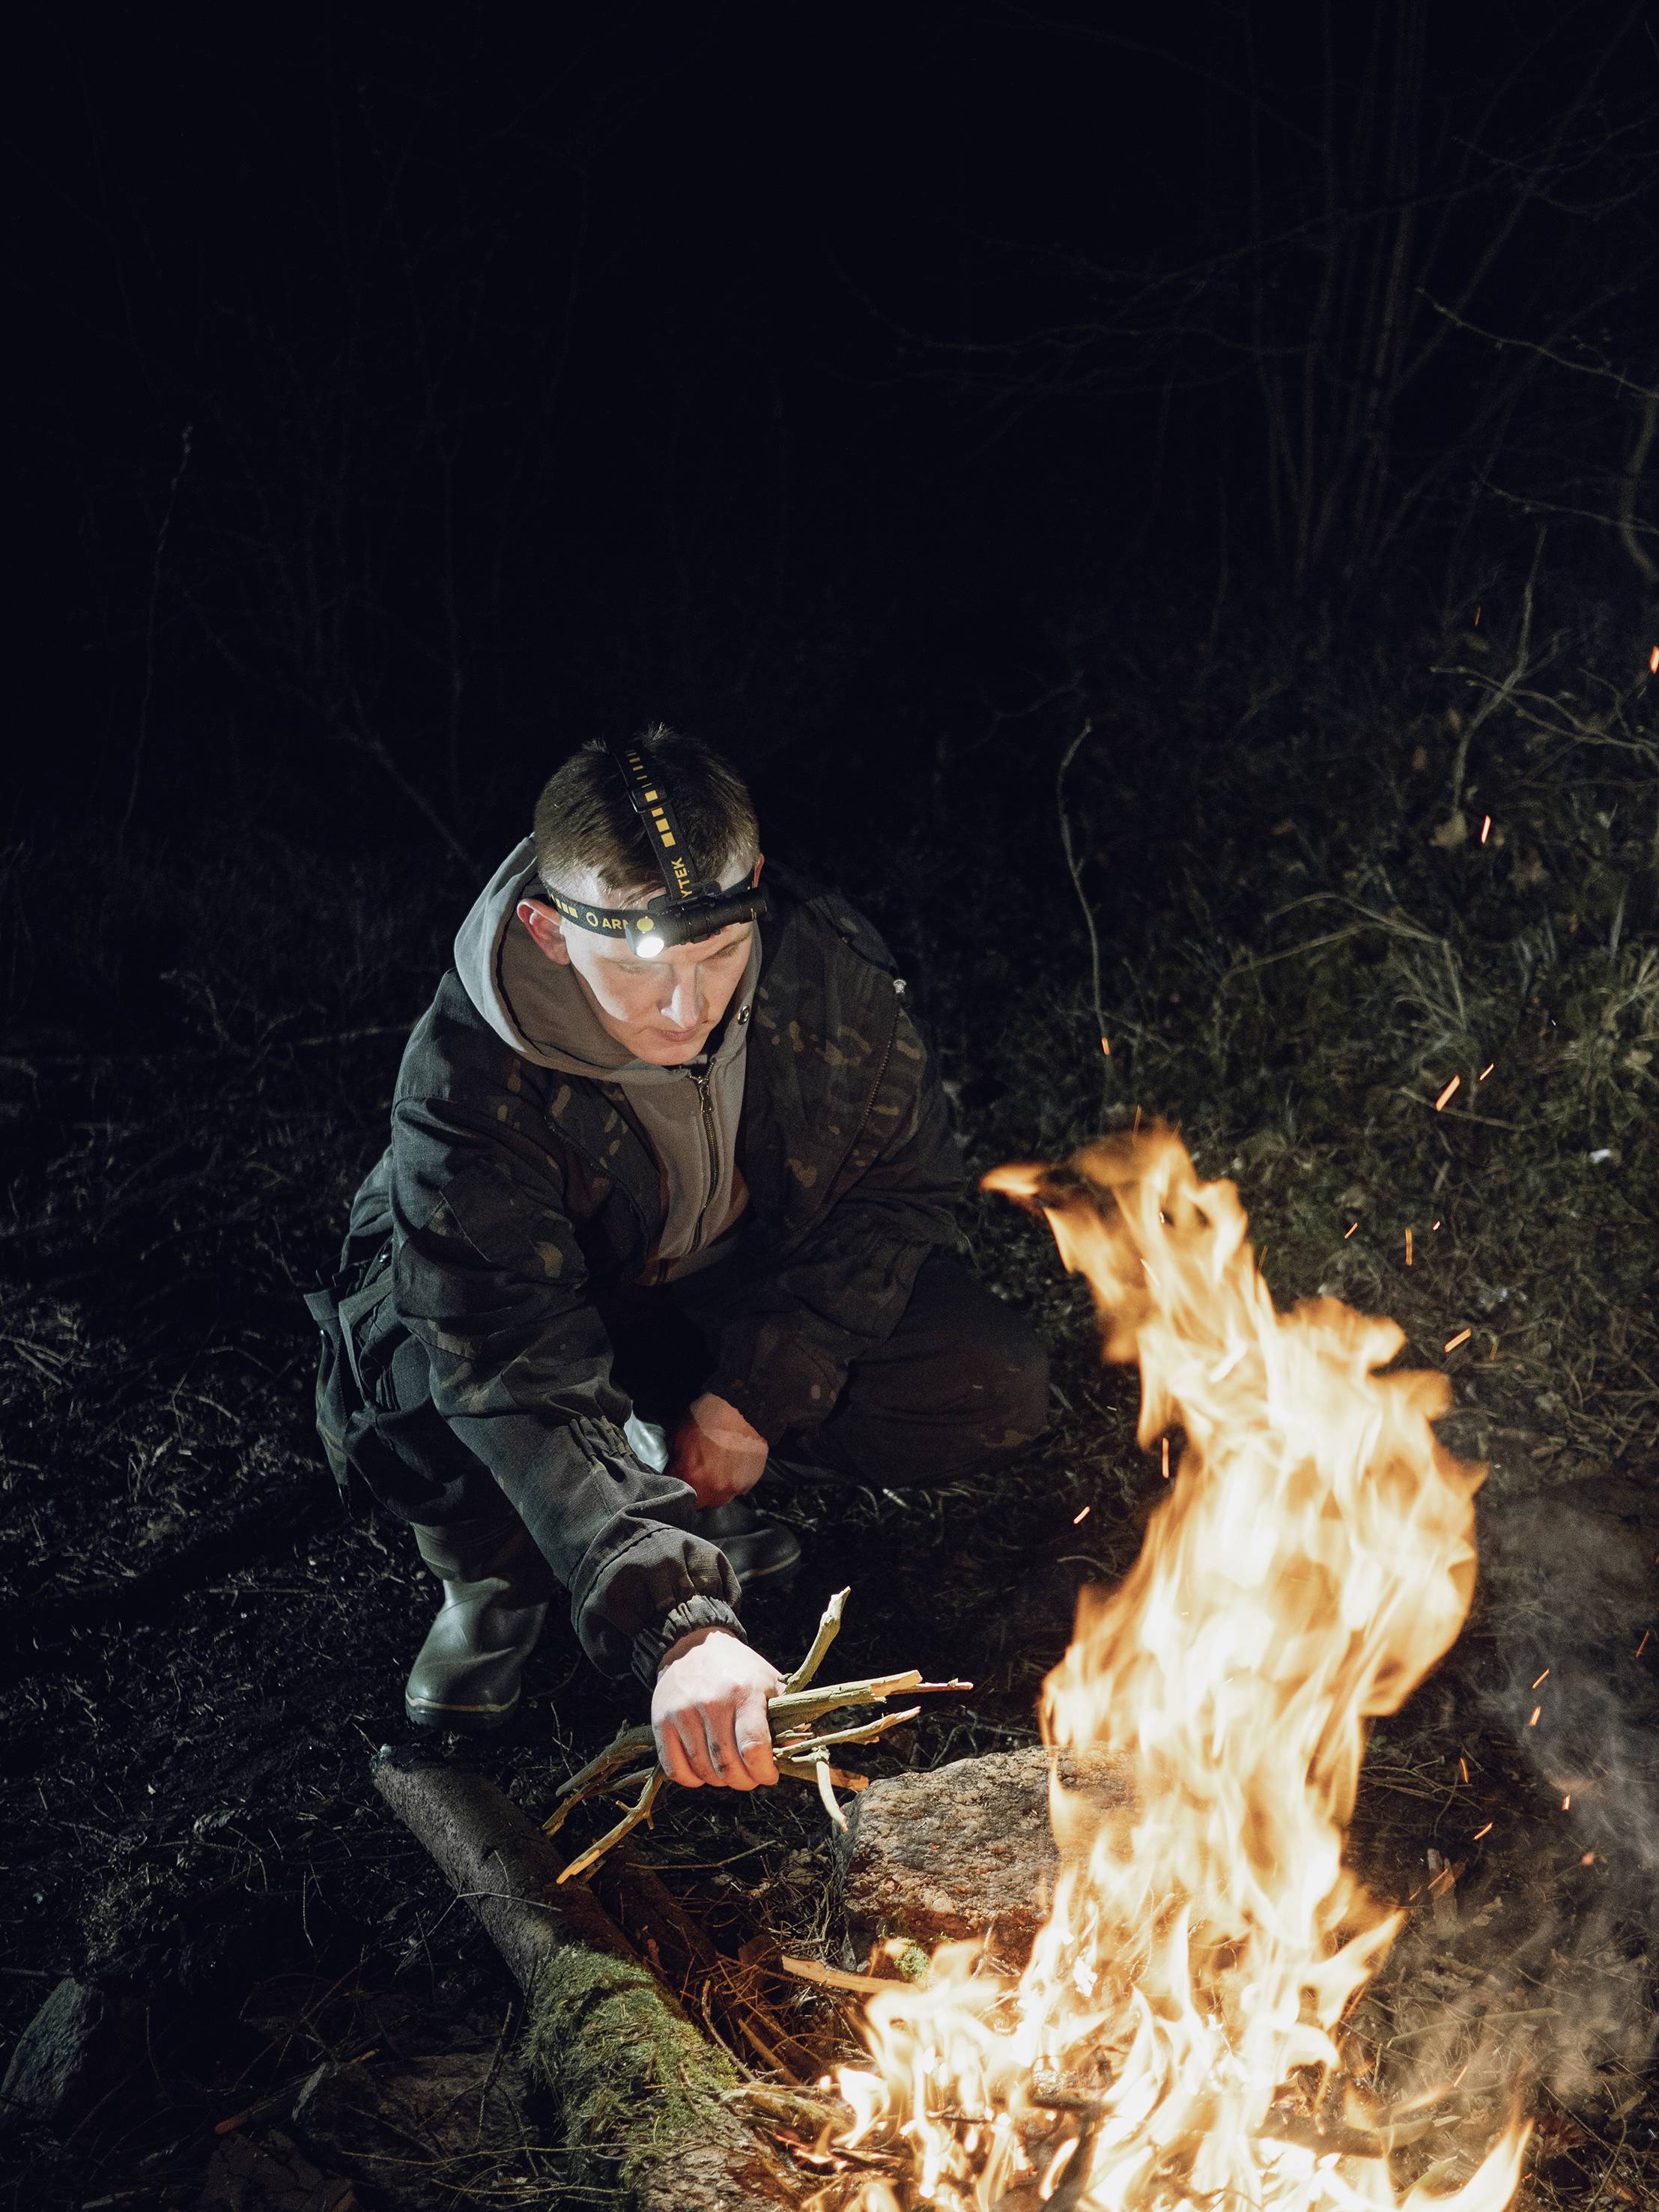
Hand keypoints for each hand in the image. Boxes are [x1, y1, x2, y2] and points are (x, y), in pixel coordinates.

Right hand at [651, 1627, 782, 1789]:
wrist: (692, 1645)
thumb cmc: (738, 1669)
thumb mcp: (769, 1684)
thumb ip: (785, 1718)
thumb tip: (793, 1752)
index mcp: (743, 1692)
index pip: (754, 1747)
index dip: (764, 1771)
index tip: (770, 1774)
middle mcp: (711, 1703)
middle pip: (728, 1766)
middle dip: (745, 1781)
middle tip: (751, 1776)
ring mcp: (683, 1713)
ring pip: (704, 1771)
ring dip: (720, 1781)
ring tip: (729, 1770)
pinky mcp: (662, 1723)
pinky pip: (676, 1769)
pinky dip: (693, 1779)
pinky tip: (704, 1770)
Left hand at [668, 1390, 767, 1508]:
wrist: (743, 1407)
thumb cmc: (712, 1414)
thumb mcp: (678, 1431)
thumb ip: (672, 1455)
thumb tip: (672, 1464)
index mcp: (690, 1475)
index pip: (673, 1490)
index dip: (672, 1481)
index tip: (675, 1474)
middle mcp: (711, 1487)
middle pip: (696, 1501)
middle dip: (693, 1488)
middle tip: (696, 1470)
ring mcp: (732, 1487)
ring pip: (716, 1499)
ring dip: (712, 1488)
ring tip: (714, 1468)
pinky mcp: (748, 1483)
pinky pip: (735, 1490)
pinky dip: (730, 1482)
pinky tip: (729, 1465)